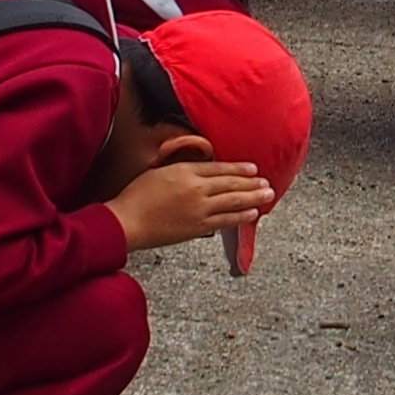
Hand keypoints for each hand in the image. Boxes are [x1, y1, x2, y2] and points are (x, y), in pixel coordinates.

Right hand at [103, 152, 277, 256]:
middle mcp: (196, 188)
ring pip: (233, 202)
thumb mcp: (159, 171)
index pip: (220, 168)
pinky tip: (252, 213)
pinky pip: (225, 220)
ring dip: (253, 198)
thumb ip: (182, 169)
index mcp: (185, 171)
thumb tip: (199, 172)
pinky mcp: (197, 227)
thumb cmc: (137, 196)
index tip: (252, 168)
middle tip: (267, 182)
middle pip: (231, 184)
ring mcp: (199, 209)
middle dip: (252, 183)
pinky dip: (241, 216)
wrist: (127, 221)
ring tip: (267, 195)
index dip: (239, 168)